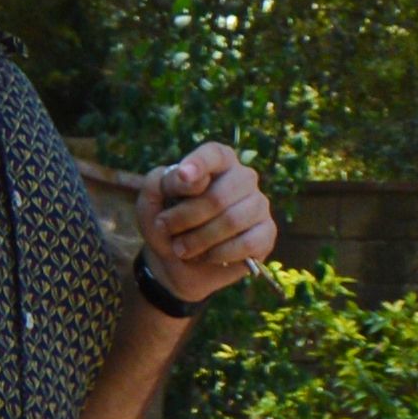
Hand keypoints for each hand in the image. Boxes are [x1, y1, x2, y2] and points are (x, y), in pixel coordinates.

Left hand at [139, 141, 276, 305]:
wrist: (180, 264)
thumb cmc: (168, 227)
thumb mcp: (150, 205)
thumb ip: (156, 184)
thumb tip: (184, 176)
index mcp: (217, 162)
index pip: (214, 154)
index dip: (199, 163)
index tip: (183, 175)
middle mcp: (243, 178)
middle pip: (219, 195)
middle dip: (185, 217)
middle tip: (165, 229)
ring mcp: (258, 204)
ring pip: (232, 220)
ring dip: (199, 239)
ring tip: (181, 249)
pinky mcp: (267, 232)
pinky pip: (247, 243)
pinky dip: (219, 253)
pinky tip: (206, 256)